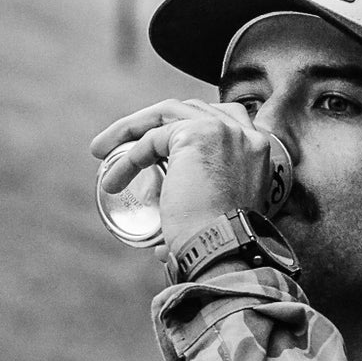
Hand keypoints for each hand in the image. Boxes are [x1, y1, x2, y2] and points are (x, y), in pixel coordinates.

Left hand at [90, 99, 283, 246]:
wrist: (227, 251)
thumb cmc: (219, 248)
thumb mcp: (217, 222)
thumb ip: (197, 221)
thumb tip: (162, 247)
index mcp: (258, 150)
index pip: (220, 118)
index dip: (184, 125)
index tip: (157, 145)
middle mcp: (245, 134)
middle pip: (189, 109)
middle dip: (150, 122)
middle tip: (120, 144)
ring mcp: (223, 130)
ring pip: (167, 114)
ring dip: (131, 128)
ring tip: (102, 149)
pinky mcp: (197, 136)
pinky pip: (151, 141)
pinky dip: (127, 161)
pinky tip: (112, 181)